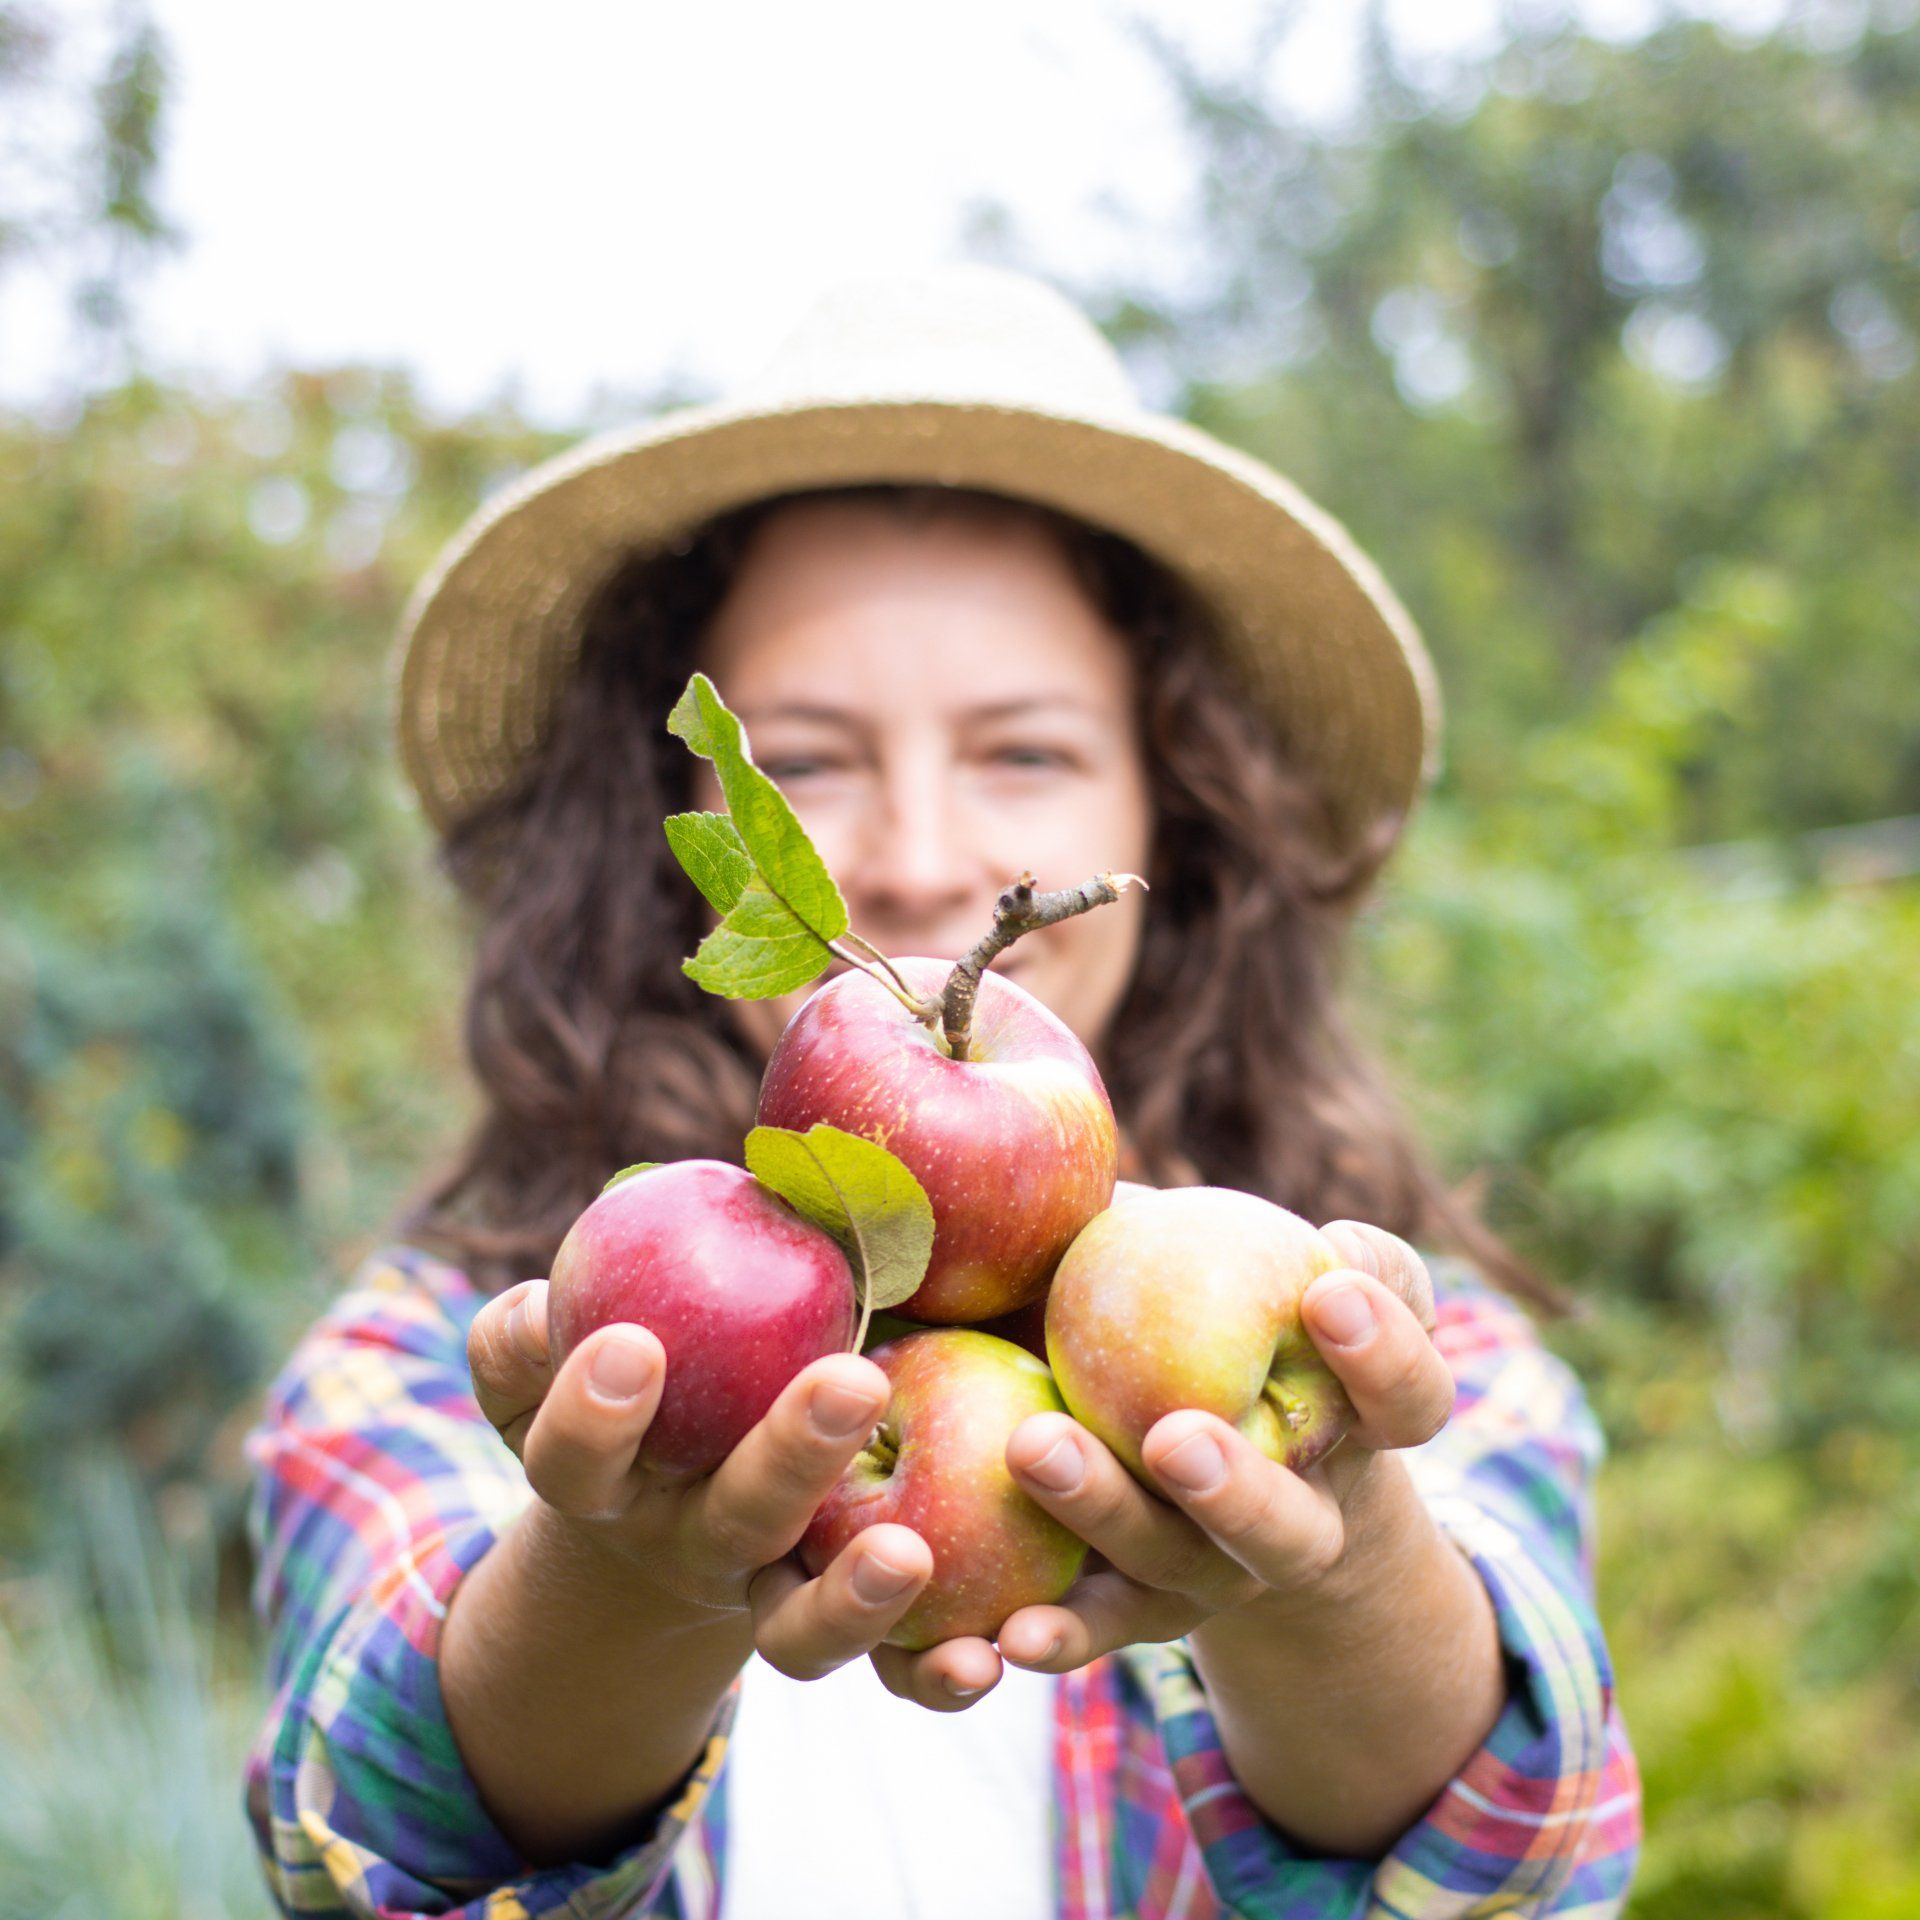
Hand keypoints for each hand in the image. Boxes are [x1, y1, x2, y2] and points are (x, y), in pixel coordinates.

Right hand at [466, 1279, 942, 1682]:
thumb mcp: (588, 1342)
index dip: (591, 1412)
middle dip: (786, 1458)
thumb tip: (580, 1267)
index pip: (574, 1454)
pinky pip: (885, 1671)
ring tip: (909, 1555)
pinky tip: (982, 1661)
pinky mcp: (835, 1630)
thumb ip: (576, 1299)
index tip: (634, 1342)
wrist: (672, 1500)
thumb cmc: (641, 1373)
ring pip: (795, 1628)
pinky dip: (929, 1675)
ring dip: (850, 1598)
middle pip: (730, 1518)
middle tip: (852, 1381)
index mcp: (609, 1477)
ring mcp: (763, 1594)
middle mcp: (686, 1540)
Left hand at [944, 1221, 1450, 1682]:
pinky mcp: (1138, 1610)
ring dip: (1107, 1515)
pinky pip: (1099, 1629)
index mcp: (1361, 1425)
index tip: (1327, 1288)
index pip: (1410, 1398)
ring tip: (1032, 1447)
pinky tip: (1006, 1632)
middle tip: (1176, 1435)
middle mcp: (1303, 1522)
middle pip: (1290, 1530)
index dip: (1385, 1352)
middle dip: (1238, 1491)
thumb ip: (1244, 1223)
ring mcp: (1219, 1577)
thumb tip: (1162, 1177)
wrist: (1210, 1446)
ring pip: (1176, 1566)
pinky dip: (1060, 1633)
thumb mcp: (1256, 1261)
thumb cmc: (1239, 1313)